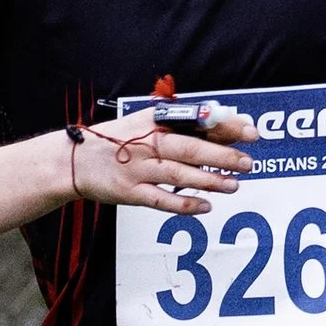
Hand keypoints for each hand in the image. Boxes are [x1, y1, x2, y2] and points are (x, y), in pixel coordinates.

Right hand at [70, 104, 257, 214]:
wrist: (75, 161)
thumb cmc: (116, 139)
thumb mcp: (145, 122)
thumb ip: (180, 122)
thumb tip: (221, 118)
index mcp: (153, 122)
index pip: (195, 122)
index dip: (225, 127)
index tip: (250, 132)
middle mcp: (147, 144)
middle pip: (191, 149)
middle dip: (222, 156)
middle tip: (248, 162)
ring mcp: (138, 169)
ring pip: (179, 174)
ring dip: (209, 180)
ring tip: (233, 185)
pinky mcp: (130, 192)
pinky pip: (161, 200)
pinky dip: (184, 204)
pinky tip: (206, 206)